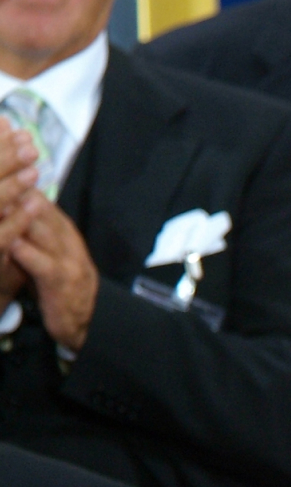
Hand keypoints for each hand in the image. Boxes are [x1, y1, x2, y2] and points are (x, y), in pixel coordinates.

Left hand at [1, 191, 97, 350]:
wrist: (87, 320)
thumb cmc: (59, 284)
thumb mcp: (49, 249)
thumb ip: (34, 227)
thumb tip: (15, 202)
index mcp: (62, 229)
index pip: (38, 198)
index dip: (19, 181)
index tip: (1, 167)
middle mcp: (66, 239)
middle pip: (40, 209)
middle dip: (17, 192)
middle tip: (0, 177)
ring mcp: (67, 260)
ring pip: (42, 232)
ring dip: (20, 217)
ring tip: (1, 203)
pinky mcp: (61, 282)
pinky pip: (43, 265)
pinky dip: (28, 253)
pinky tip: (13, 244)